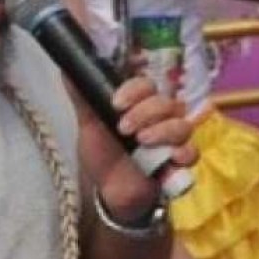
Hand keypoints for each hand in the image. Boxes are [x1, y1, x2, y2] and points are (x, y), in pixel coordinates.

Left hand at [75, 77, 196, 220]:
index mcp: (142, 103)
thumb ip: (83, 97)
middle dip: (145, 113)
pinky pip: (192, 151)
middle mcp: (162, 116)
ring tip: (142, 142)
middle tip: (124, 128)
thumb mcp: (89, 125)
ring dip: (163, 131)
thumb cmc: (103, 154)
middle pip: (166, 102)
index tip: (117, 104)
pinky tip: (171, 158)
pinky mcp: (180, 161)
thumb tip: (66, 67)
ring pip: (182, 124)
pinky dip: (184, 153)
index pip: (147, 85)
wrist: (110, 191)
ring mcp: (173, 138)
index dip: (135, 90)